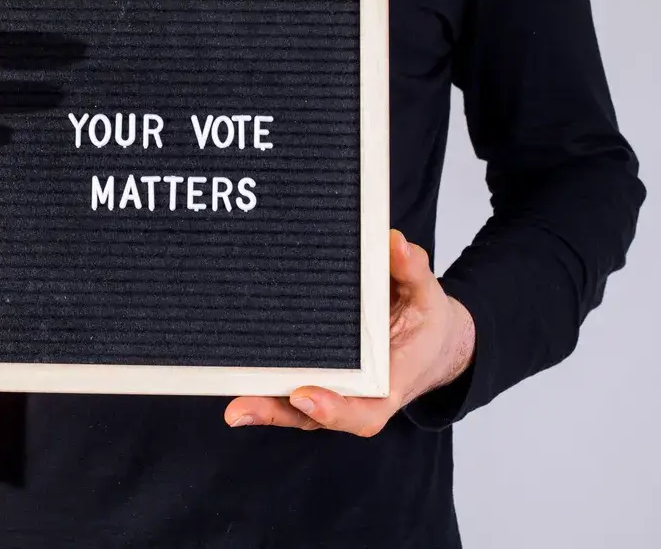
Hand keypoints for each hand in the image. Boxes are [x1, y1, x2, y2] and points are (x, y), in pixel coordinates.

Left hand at [224, 229, 475, 435]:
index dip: (334, 410)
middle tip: (240, 408)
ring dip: (262, 405)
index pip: (364, 410)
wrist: (431, 340)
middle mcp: (358, 394)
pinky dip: (262, 386)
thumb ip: (413, 271)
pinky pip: (287, 387)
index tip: (305, 396)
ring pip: (294, 407)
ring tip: (231, 406)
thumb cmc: (425, 323)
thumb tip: (394, 244)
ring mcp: (335, 389)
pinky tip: (230, 378)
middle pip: (315, 415)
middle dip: (277, 412)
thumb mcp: (428, 294)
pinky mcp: (317, 377)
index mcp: (391, 382)